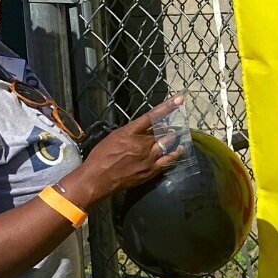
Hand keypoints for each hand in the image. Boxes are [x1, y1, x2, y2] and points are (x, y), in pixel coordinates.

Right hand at [63, 96, 184, 206]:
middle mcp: (142, 143)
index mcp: (130, 132)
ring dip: (171, 138)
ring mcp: (148, 157)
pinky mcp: (151, 170)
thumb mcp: (114, 136)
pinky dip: (176, 153)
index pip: (152, 116)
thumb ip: (130, 131)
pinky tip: (179, 149)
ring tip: (173, 136)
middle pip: (162, 130)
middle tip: (168, 128)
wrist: (98, 178)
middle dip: (166, 128)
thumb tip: (143, 129)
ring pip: (167, 143)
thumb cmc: (101, 156)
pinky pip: (169, 159)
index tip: (179, 99)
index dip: (167, 107)